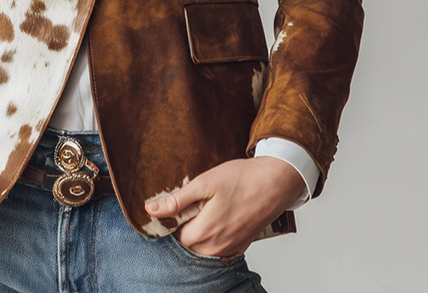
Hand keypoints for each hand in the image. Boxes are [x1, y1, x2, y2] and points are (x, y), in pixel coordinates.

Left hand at [144, 157, 305, 257]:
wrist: (275, 182)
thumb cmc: (241, 179)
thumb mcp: (204, 183)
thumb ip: (177, 200)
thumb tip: (151, 209)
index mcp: (205, 231)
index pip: (175, 238)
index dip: (172, 222)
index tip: (175, 206)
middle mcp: (217, 246)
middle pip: (189, 246)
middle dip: (185, 229)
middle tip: (192, 205)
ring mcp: (231, 248)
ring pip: (204, 249)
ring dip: (199, 234)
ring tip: (205, 209)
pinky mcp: (242, 245)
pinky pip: (219, 248)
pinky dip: (214, 237)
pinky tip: (219, 217)